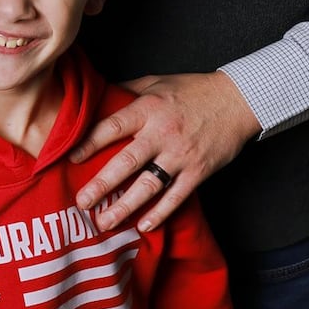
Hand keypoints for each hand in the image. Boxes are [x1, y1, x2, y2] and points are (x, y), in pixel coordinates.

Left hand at [70, 72, 260, 234]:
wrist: (237, 101)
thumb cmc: (192, 90)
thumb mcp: (155, 82)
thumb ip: (126, 91)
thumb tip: (96, 94)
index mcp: (147, 109)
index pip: (112, 127)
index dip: (89, 143)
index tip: (71, 159)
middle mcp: (162, 134)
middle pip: (127, 162)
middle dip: (102, 184)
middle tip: (82, 202)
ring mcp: (181, 155)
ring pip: (149, 185)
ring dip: (125, 206)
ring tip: (104, 221)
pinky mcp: (199, 171)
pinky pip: (176, 196)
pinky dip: (160, 213)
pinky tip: (143, 226)